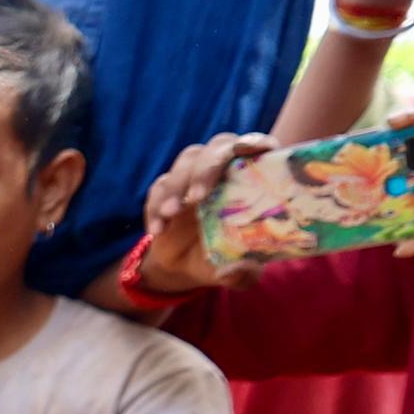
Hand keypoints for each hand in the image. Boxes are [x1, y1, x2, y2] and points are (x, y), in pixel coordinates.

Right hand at [130, 131, 274, 296]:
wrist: (188, 266)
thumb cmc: (226, 258)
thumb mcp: (239, 271)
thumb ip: (243, 270)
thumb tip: (239, 269)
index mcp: (252, 179)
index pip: (258, 148)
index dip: (254, 142)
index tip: (247, 149)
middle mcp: (225, 169)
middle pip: (217, 148)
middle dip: (206, 168)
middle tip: (197, 198)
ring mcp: (194, 176)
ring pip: (187, 161)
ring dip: (177, 185)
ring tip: (170, 214)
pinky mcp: (168, 189)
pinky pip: (159, 187)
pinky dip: (155, 206)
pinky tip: (157, 230)